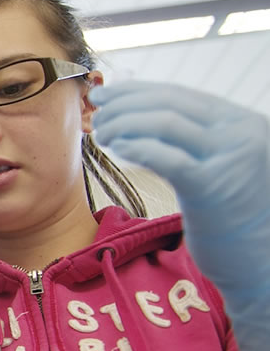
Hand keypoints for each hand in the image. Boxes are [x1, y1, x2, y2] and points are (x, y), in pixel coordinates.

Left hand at [91, 81, 269, 350]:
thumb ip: (198, 140)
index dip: (137, 91)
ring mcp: (229, 158)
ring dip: (123, 122)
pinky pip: (165, 156)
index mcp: (243, 123)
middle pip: (169, 104)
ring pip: (164, 123)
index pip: (181, 95)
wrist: (263, 260)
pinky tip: (118, 148)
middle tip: (96, 109)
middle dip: (124, 103)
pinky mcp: (211, 187)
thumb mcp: (224, 164)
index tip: (107, 94)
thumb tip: (144, 117)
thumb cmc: (235, 215)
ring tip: (103, 132)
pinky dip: (135, 146)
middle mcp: (241, 134)